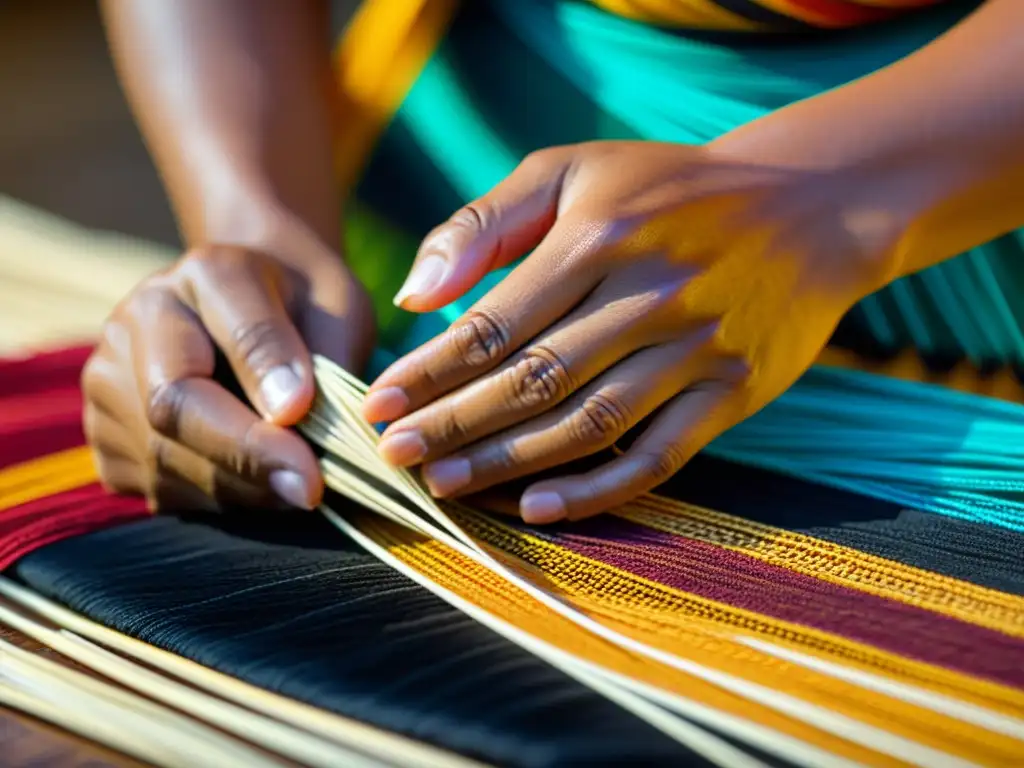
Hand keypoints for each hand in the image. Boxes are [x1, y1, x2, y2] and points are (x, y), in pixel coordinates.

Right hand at [83, 244, 374, 510]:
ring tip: (296, 485)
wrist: (260, 311)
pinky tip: (259, 486)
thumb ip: (319, 351)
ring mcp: (110, 386)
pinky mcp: (108, 442)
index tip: (302, 417)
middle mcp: (136, 324)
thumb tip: (288, 413)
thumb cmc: (309, 312)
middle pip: (173, 407)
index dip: (264, 382)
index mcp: (206, 276)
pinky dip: (219, 501)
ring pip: (166, 459)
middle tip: (309, 487)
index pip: (231, 333)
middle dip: (247, 456)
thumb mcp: (336, 308)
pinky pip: (163, 490)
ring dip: (240, 488)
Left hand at [364, 141, 907, 522]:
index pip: (496, 321)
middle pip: (533, 380)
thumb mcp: (574, 170)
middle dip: (454, 425)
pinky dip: (599, 488)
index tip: (378, 405)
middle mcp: (649, 295)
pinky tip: (540, 508)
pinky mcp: (733, 391)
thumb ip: (486, 223)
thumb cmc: (667, 188)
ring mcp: (697, 348)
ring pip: (588, 423)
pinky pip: (659, 454)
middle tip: (394, 457)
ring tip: (445, 486)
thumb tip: (416, 295)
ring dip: (510, 462)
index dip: (431, 371)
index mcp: (599, 237)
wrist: (808, 203)